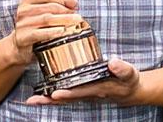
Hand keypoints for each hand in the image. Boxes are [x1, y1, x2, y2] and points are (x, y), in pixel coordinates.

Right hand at [8, 0, 81, 65]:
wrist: (18, 48)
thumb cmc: (35, 28)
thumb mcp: (44, 13)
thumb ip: (59, 3)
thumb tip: (73, 1)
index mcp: (26, 1)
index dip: (61, 0)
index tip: (72, 6)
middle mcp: (23, 11)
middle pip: (50, 7)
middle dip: (66, 11)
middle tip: (78, 16)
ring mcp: (23, 24)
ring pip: (48, 19)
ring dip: (64, 20)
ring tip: (76, 22)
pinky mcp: (24, 37)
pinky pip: (42, 33)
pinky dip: (54, 31)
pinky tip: (63, 31)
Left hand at [26, 58, 140, 105]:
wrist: (130, 91)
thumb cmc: (129, 81)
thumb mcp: (130, 74)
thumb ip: (122, 69)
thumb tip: (113, 63)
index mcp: (98, 89)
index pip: (80, 92)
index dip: (67, 93)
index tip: (54, 93)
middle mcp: (88, 93)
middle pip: (66, 98)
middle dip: (49, 100)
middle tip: (33, 100)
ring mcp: (84, 93)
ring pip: (63, 97)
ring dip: (48, 98)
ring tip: (32, 99)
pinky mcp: (82, 90)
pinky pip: (65, 93)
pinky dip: (53, 94)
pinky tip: (43, 92)